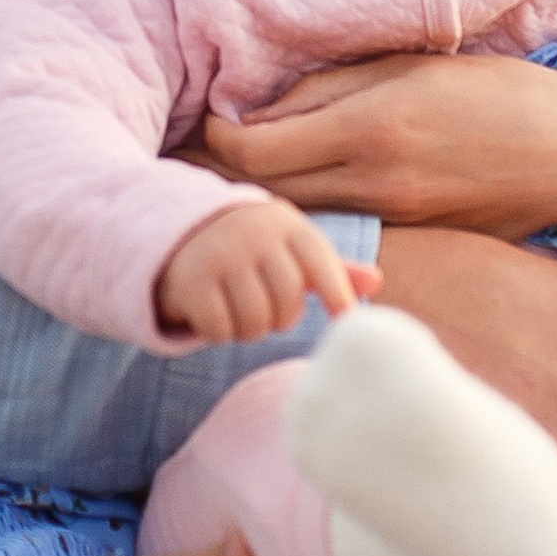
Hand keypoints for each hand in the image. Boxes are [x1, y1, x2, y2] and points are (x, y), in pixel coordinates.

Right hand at [154, 198, 377, 341]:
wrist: (179, 232)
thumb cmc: (252, 248)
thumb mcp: (290, 248)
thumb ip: (331, 267)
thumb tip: (377, 282)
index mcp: (285, 224)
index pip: (322, 264)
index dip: (338, 295)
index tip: (344, 319)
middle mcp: (253, 235)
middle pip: (288, 304)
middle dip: (280, 317)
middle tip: (265, 307)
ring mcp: (219, 256)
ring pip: (255, 323)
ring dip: (249, 329)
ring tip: (240, 309)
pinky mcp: (189, 281)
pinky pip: (220, 330)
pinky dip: (218, 332)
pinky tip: (213, 312)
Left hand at [199, 49, 556, 234]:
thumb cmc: (494, 91)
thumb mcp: (408, 66)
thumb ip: (331, 89)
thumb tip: (260, 111)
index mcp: (371, 129)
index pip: (257, 152)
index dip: (219, 140)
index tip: (210, 120)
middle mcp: (376, 185)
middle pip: (269, 194)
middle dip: (229, 175)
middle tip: (207, 150)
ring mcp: (395, 223)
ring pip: (301, 219)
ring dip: (268, 199)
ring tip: (247, 172)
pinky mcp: (412, 242)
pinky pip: (341, 230)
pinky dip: (313, 214)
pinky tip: (306, 193)